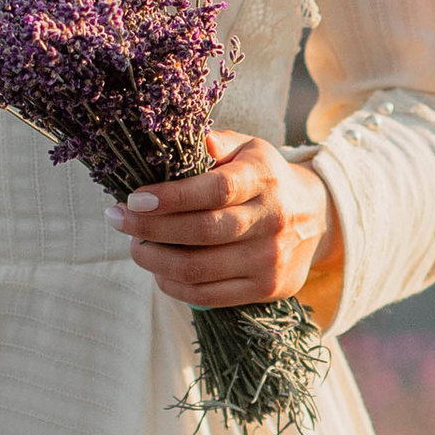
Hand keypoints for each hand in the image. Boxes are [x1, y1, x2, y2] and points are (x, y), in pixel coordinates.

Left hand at [112, 132, 341, 316]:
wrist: (317, 218)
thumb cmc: (266, 179)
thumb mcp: (249, 149)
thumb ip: (219, 143)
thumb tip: (196, 139)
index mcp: (264, 179)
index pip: (215, 191)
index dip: (170, 197)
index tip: (133, 199)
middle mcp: (272, 221)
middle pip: (202, 232)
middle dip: (150, 228)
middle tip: (118, 220)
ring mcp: (270, 259)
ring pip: (198, 268)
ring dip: (154, 259)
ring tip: (135, 245)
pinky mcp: (265, 288)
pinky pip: (207, 295)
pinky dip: (173, 285)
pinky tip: (157, 271)